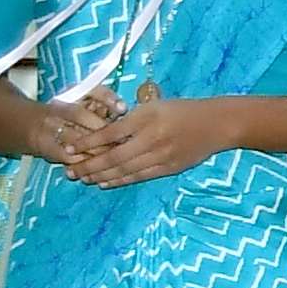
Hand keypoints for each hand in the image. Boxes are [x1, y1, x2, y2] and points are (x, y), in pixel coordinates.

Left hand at [51, 90, 228, 188]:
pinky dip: (120, 180)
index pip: (110, 132)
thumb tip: (105, 132)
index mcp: (146, 118)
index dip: (87, 142)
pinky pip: (139, 176)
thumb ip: (132, 118)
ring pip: (124, 169)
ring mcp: (160, 156)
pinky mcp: (168, 168)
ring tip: (83, 178)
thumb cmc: (183, 110)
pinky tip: (106, 182)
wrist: (217, 124)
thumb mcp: (155, 105)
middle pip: (113, 156)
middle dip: (88, 165)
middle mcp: (151, 138)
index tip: (69, 148)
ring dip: (100, 175)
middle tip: (69, 171)